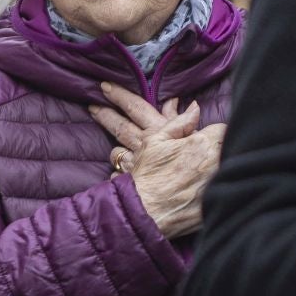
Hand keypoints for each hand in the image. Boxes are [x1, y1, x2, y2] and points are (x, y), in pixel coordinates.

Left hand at [90, 81, 222, 239]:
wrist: (175, 209)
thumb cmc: (193, 174)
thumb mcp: (203, 141)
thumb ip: (191, 124)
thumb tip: (191, 107)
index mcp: (156, 132)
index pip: (136, 107)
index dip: (120, 96)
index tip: (104, 87)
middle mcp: (141, 149)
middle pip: (120, 128)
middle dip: (105, 115)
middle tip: (92, 107)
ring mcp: (134, 170)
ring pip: (117, 155)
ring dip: (115, 151)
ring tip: (113, 148)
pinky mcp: (133, 190)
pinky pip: (120, 179)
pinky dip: (120, 177)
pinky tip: (120, 179)